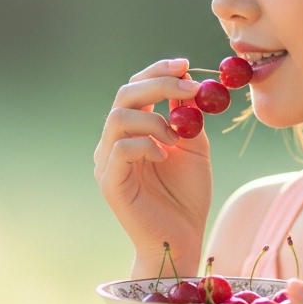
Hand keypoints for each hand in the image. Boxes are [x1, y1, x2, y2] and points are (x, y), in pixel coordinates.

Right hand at [94, 58, 212, 271]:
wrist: (181, 240)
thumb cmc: (186, 198)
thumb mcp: (194, 149)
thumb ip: (189, 119)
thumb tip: (190, 84)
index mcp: (133, 131)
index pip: (136, 88)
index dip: (158, 71)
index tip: (186, 64)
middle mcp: (114, 142)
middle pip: (124, 95)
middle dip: (159, 84)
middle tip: (190, 87)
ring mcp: (107, 162)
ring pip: (118, 118)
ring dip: (154, 118)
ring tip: (177, 136)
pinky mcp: (110, 183)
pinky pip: (121, 149)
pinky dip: (146, 144)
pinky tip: (164, 155)